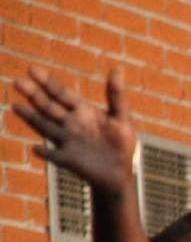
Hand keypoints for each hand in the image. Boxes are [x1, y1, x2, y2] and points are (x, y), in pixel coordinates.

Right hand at [12, 66, 136, 195]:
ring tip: (16, 106)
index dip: (48, 82)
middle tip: (19, 82)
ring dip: (32, 117)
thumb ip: (116, 95)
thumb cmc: (120, 144)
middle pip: (49, 107)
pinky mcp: (69, 159)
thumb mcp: (122, 117)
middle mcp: (70, 124)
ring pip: (46, 126)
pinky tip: (36, 148)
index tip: (33, 69)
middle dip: (35, 95)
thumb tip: (118, 68)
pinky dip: (46, 153)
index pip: (61, 94)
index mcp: (82, 112)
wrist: (120, 173)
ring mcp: (67, 141)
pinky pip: (54, 155)